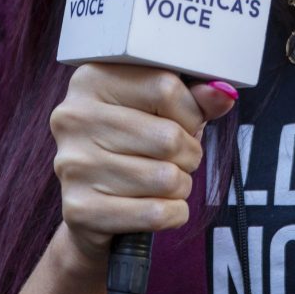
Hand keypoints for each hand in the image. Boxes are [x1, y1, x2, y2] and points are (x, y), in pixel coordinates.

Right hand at [48, 63, 237, 269]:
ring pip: (167, 178)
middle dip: (188, 154)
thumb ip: (193, 98)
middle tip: (174, 159)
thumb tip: (222, 93)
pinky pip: (156, 213)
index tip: (182, 123)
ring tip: (162, 182)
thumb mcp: (160, 112)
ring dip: (180, 186)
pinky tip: (158, 206)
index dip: (190, 113)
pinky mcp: (79, 208)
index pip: (166, 88)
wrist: (90, 208)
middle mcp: (74, 117)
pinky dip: (173, 214)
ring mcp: (73, 164)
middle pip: (169, 137)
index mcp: (92, 79)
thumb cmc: (132, 148)